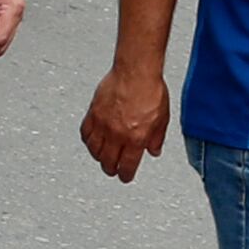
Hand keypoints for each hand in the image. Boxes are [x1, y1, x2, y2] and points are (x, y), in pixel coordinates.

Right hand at [81, 63, 170, 182]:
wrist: (135, 72)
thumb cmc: (150, 90)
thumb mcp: (162, 119)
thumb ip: (156, 138)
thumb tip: (153, 151)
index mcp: (136, 138)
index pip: (127, 166)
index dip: (125, 175)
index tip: (125, 177)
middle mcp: (117, 134)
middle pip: (107, 161)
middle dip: (110, 169)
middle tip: (112, 170)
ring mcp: (103, 124)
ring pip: (94, 150)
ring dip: (98, 157)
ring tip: (101, 158)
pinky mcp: (93, 113)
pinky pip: (85, 133)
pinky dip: (88, 141)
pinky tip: (91, 141)